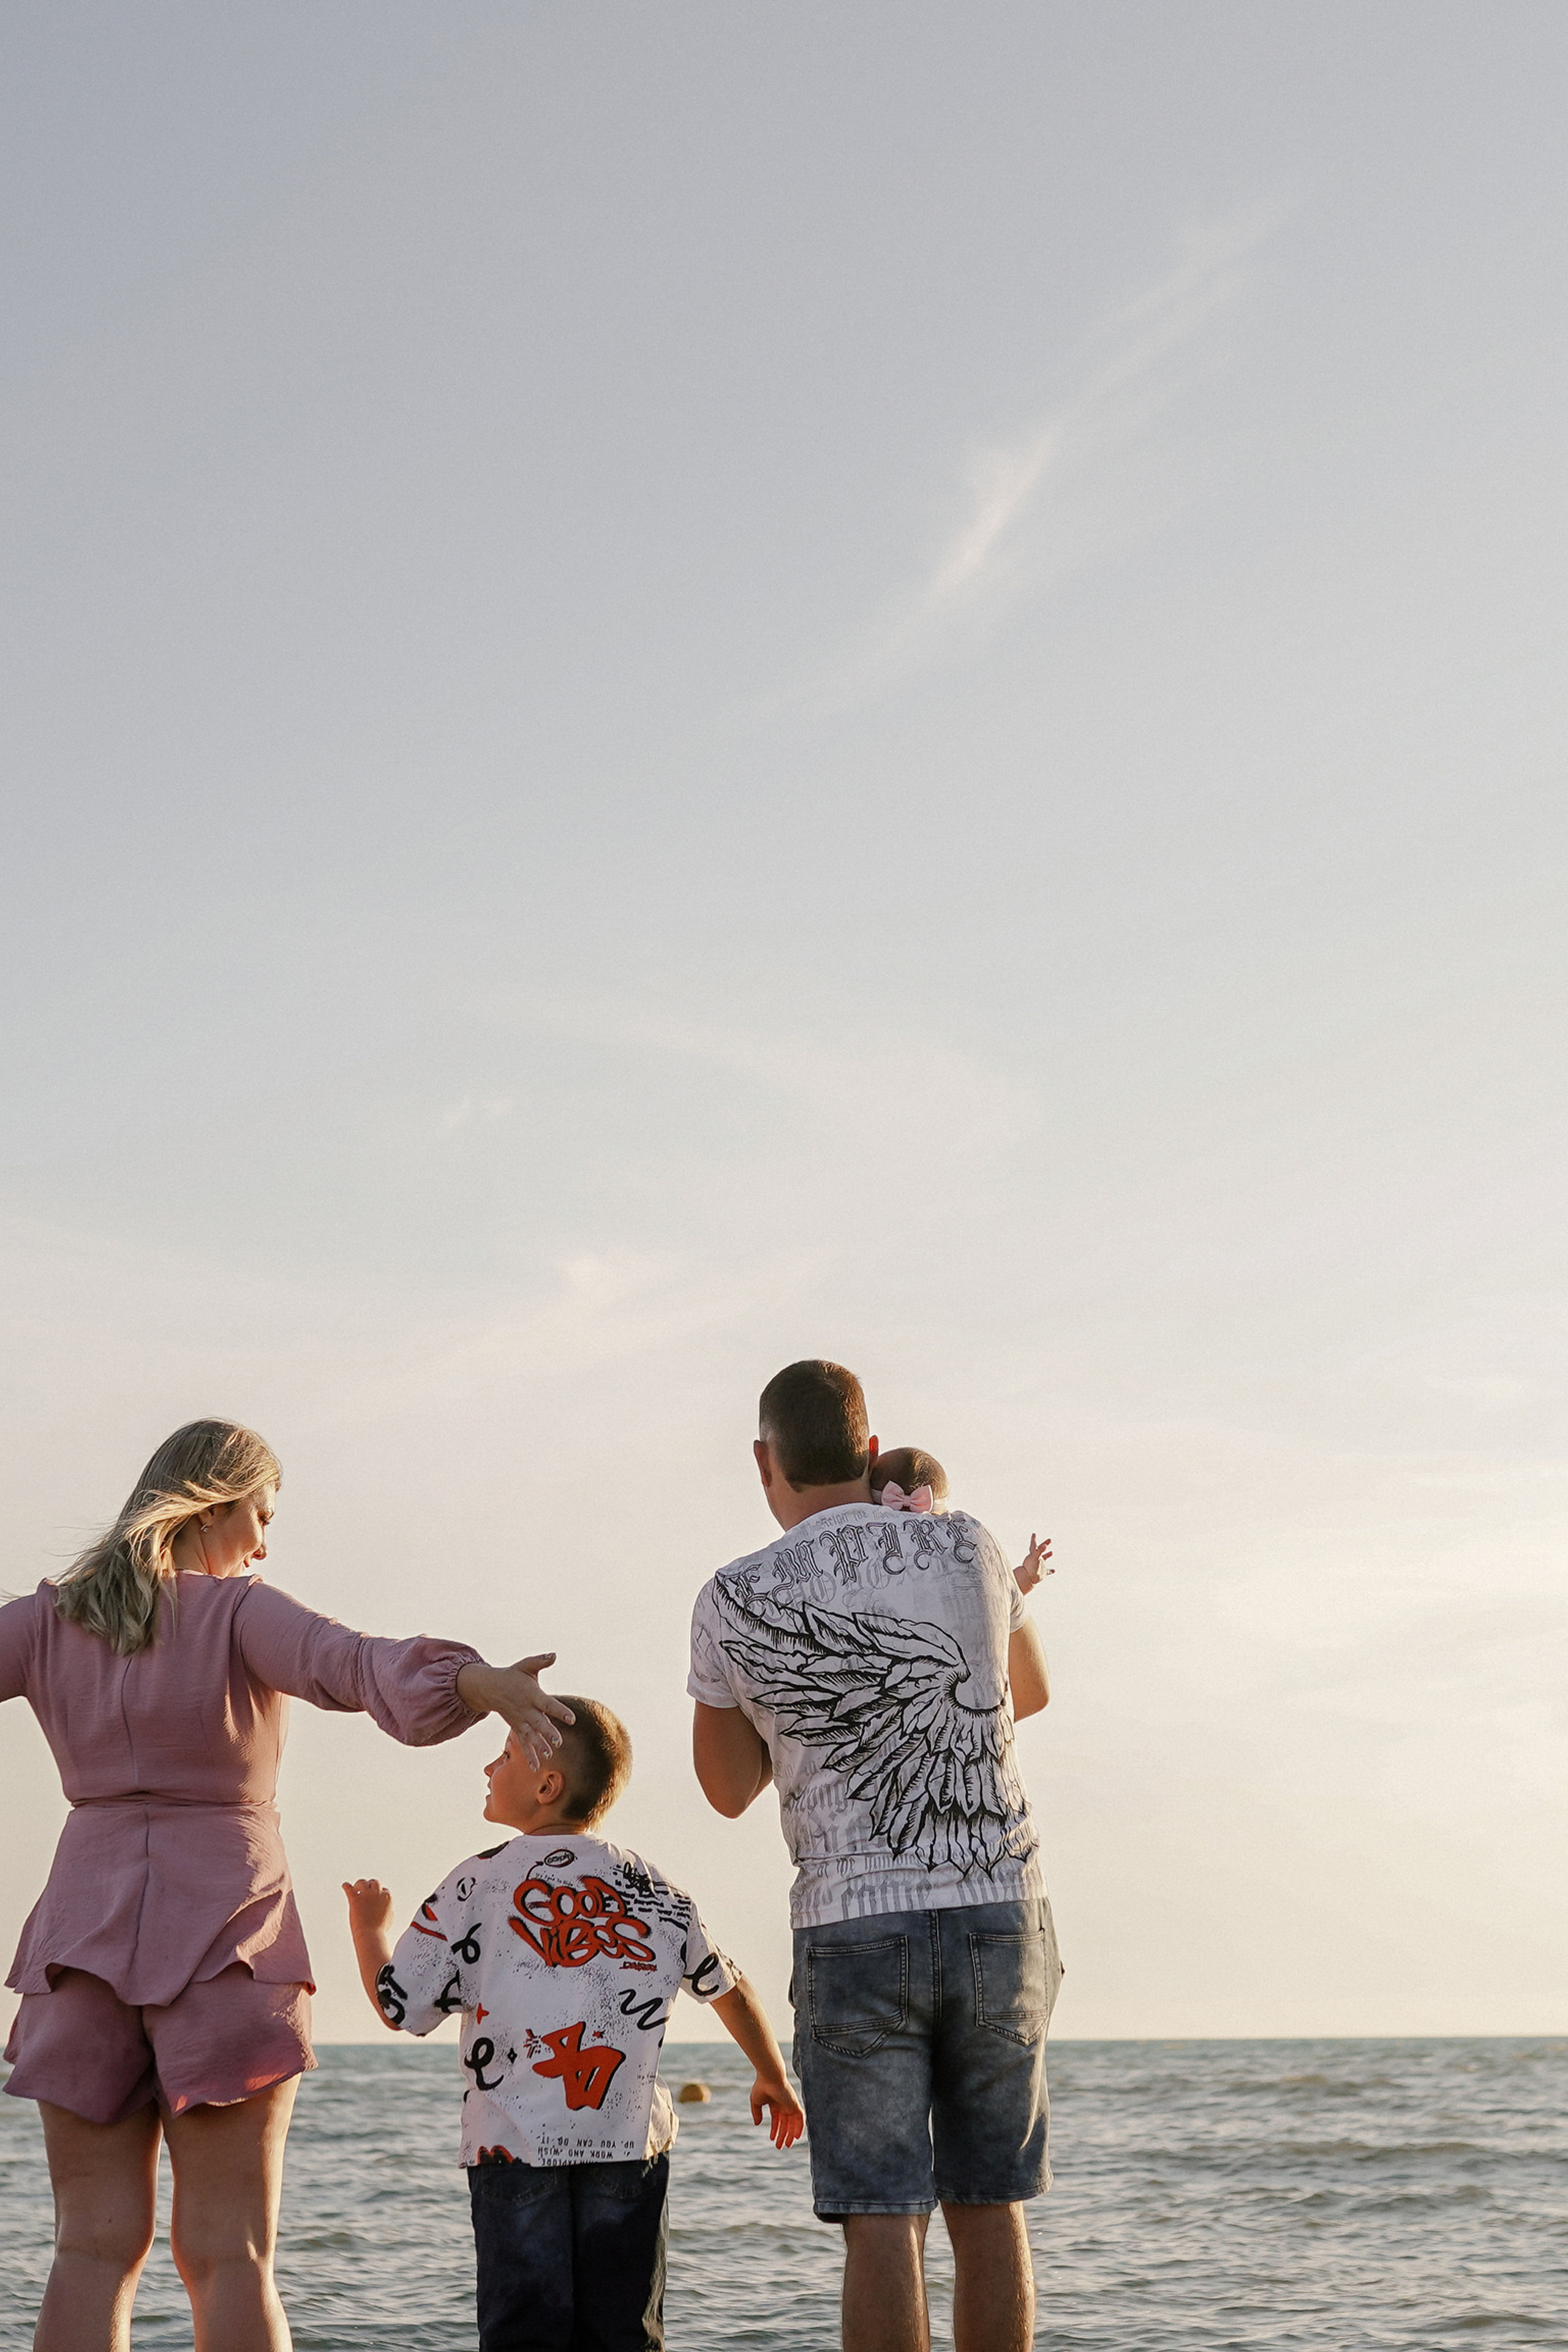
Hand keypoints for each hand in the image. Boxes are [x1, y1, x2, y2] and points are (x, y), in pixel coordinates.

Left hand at [342, 1877, 394, 1936]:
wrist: (370, 1934)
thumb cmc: (379, 1930)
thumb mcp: (390, 1918)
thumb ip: (389, 1910)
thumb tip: (388, 1909)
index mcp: (387, 1897)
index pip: (383, 1889)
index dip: (378, 1892)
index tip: (375, 1895)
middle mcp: (377, 1893)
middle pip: (374, 1883)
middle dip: (370, 1885)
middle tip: (366, 1889)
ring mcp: (366, 1895)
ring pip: (362, 1883)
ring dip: (359, 1885)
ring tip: (356, 1889)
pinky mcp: (355, 1899)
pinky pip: (349, 1889)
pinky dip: (346, 1886)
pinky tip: (345, 1886)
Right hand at [458, 1654, 575, 1768]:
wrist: (490, 1688)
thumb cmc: (513, 1675)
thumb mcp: (526, 1665)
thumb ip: (540, 1661)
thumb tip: (555, 1655)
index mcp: (532, 1695)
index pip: (548, 1704)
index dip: (560, 1711)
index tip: (572, 1718)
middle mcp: (526, 1710)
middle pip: (539, 1723)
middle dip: (548, 1732)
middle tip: (558, 1742)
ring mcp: (521, 1721)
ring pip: (531, 1736)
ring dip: (539, 1746)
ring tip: (549, 1755)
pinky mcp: (517, 1728)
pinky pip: (523, 1743)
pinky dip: (529, 1755)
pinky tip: (537, 1767)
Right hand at [750, 2072, 804, 2148]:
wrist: (770, 2077)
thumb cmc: (762, 2087)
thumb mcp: (756, 2102)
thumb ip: (756, 2113)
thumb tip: (757, 2124)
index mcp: (775, 2103)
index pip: (777, 2119)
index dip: (775, 2129)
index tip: (772, 2139)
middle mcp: (784, 2104)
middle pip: (785, 2123)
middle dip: (782, 2135)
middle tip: (779, 2147)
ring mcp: (790, 2104)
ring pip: (792, 2123)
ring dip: (790, 2135)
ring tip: (787, 2145)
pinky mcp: (795, 2104)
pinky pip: (800, 2118)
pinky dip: (799, 2127)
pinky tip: (795, 2137)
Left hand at [1015, 1533, 1053, 1592]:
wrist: (1027, 1579)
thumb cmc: (1030, 1567)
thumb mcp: (1035, 1557)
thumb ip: (1039, 1551)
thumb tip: (1045, 1545)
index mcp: (1033, 1554)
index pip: (1034, 1545)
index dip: (1033, 1539)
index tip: (1034, 1534)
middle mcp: (1036, 1559)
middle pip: (1040, 1550)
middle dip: (1045, 1544)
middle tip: (1050, 1540)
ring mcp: (1039, 1565)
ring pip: (1043, 1559)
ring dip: (1047, 1555)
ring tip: (1051, 1552)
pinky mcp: (1042, 1572)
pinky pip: (1047, 1571)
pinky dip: (1050, 1570)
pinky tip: (1054, 1571)